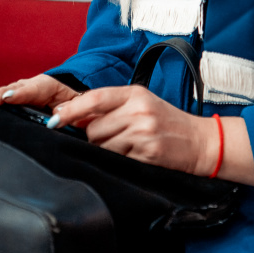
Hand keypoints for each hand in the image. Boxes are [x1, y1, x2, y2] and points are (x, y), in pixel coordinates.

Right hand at [0, 74, 78, 110]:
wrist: (70, 93)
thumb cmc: (73, 101)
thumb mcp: (77, 105)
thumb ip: (69, 110)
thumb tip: (56, 115)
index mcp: (49, 86)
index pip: (34, 90)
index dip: (21, 94)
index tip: (9, 98)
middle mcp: (32, 86)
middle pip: (15, 89)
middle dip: (2, 94)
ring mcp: (22, 90)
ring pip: (5, 91)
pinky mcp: (14, 97)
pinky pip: (0, 96)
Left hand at [50, 85, 218, 174]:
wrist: (199, 141)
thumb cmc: (167, 122)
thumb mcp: (141, 104)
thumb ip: (111, 107)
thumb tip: (73, 116)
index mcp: (135, 93)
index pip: (95, 98)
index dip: (71, 110)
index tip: (54, 118)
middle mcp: (138, 110)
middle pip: (93, 128)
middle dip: (94, 136)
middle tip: (113, 136)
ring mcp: (143, 132)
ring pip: (102, 146)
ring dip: (106, 150)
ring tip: (127, 145)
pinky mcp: (147, 153)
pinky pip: (116, 159)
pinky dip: (119, 159)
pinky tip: (134, 154)